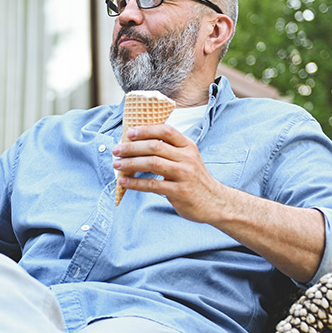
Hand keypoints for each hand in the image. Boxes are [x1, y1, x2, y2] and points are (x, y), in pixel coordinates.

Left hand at [111, 124, 232, 223]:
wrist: (215, 203)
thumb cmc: (195, 180)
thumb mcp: (188, 159)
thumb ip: (170, 151)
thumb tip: (138, 144)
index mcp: (188, 146)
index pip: (166, 131)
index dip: (146, 129)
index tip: (129, 133)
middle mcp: (187, 158)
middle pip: (154, 146)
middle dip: (131, 147)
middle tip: (117, 150)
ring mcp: (184, 174)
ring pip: (152, 163)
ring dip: (130, 163)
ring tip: (117, 164)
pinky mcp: (179, 191)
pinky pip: (152, 185)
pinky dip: (135, 183)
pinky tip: (124, 182)